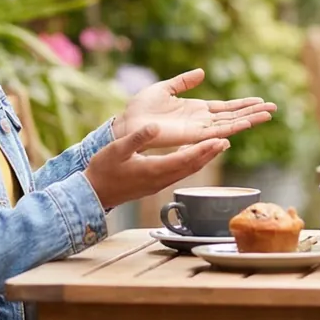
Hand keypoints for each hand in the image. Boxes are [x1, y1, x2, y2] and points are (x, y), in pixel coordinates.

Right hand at [84, 123, 228, 208]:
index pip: (185, 159)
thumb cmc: (103, 169)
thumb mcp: (117, 149)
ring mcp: (158, 184)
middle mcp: (160, 179)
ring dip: (203, 159)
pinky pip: (179, 173)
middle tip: (226, 142)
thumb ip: (137, 138)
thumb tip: (155, 126)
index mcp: (153, 169)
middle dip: (210, 154)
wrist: (94, 193)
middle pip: (191, 166)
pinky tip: (193, 155)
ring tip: (216, 147)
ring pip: (187, 171)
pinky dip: (190, 163)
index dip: (203, 150)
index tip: (218, 141)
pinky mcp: (155, 185)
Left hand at [115, 68, 275, 148]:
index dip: (243, 104)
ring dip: (249, 119)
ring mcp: (198, 129)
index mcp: (197, 109)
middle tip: (273, 108)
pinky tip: (246, 123)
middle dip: (253, 112)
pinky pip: (216, 130)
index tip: (260, 101)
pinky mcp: (192, 135)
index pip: (226, 107)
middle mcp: (202, 121)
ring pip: (230, 124)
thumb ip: (184, 82)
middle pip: (234, 116)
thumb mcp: (166, 88)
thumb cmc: (142, 108)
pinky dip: (232, 126)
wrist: (128, 123)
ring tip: (267, 114)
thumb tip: (201, 72)